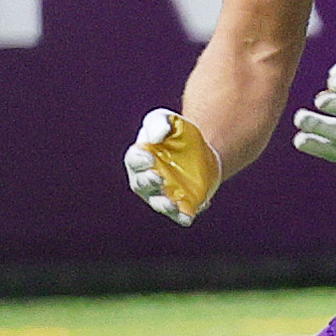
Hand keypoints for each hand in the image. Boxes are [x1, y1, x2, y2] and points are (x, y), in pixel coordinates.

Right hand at [125, 109, 222, 224]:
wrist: (201, 149)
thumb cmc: (175, 133)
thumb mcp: (166, 120)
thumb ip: (159, 123)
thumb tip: (158, 137)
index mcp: (139, 158)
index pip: (134, 161)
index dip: (139, 160)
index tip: (149, 157)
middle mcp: (146, 180)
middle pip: (142, 184)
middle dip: (148, 182)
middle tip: (158, 178)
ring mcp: (163, 194)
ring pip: (159, 204)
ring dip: (165, 205)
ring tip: (173, 204)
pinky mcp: (181, 204)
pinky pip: (181, 214)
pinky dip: (186, 215)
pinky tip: (196, 210)